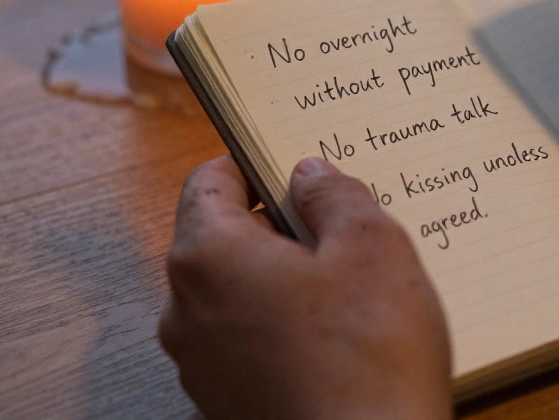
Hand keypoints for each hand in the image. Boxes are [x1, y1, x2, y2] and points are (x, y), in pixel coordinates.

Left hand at [159, 156, 451, 419]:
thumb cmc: (367, 357)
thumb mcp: (373, 246)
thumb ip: (336, 195)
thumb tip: (310, 175)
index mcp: (208, 256)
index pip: (208, 181)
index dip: (253, 163)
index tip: (292, 161)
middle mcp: (186, 310)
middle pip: (223, 239)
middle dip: (278, 226)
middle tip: (341, 226)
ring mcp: (202, 365)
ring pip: (237, 294)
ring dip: (283, 281)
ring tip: (350, 289)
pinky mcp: (226, 404)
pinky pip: (248, 344)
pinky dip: (284, 329)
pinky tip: (338, 340)